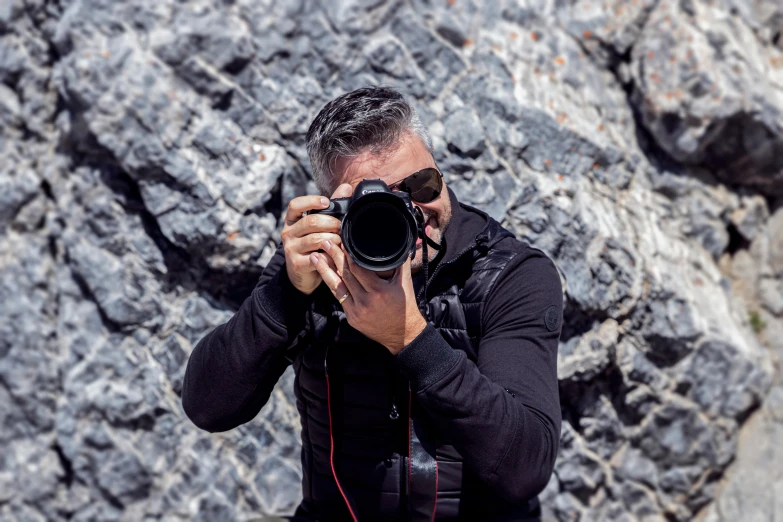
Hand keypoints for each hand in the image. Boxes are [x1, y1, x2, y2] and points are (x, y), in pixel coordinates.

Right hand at [280, 184, 352, 294]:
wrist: (302, 273)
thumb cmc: (313, 245)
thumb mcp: (318, 226)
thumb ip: (331, 207)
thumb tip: (346, 187)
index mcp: (292, 220)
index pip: (295, 205)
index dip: (311, 201)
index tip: (327, 202)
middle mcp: (287, 232)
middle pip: (311, 221)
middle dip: (331, 223)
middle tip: (341, 227)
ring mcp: (290, 248)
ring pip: (315, 239)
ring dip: (333, 239)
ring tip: (341, 241)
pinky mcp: (296, 264)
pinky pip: (318, 257)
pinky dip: (330, 256)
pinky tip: (336, 256)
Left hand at [310, 236, 427, 354]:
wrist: (403, 335)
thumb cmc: (405, 307)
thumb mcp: (405, 283)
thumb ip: (401, 262)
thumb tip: (400, 242)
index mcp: (379, 292)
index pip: (358, 268)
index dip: (348, 254)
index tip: (343, 242)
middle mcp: (365, 302)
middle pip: (345, 275)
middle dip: (334, 257)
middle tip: (325, 242)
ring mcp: (356, 311)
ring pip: (336, 287)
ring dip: (324, 270)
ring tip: (315, 257)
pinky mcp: (351, 317)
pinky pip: (339, 298)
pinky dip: (332, 285)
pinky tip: (325, 274)